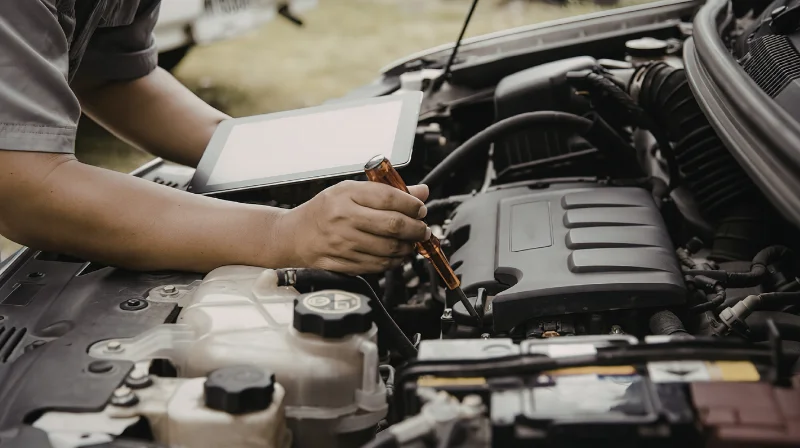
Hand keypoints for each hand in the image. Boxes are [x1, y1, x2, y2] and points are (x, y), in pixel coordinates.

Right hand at [275, 180, 429, 274]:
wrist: (293, 236)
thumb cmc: (323, 210)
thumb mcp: (351, 191)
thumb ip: (387, 191)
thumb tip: (421, 192)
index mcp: (346, 195)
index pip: (389, 198)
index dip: (412, 205)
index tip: (420, 209)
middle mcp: (344, 218)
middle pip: (393, 225)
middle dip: (416, 229)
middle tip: (422, 229)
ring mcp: (343, 243)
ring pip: (389, 248)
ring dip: (407, 247)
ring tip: (410, 242)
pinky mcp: (343, 263)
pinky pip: (378, 265)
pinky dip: (393, 261)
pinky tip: (395, 254)